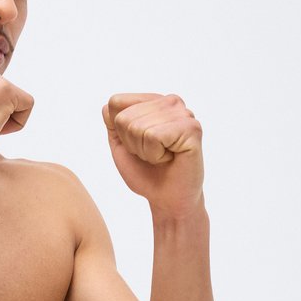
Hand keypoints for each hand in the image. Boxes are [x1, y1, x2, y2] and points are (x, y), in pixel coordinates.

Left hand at [102, 93, 204, 218]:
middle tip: (152, 155)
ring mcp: (183, 113)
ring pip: (138, 127)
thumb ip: (113, 122)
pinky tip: (170, 158)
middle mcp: (171, 102)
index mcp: (154, 101)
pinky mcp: (191, 128)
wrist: (167, 199)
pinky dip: (155, 155)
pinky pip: (154, 136)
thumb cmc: (146, 172)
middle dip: (132, 144)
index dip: (120, 132)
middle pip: (125, 118)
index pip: (116, 103)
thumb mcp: (121, 145)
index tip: (139, 145)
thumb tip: (108, 105)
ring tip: (161, 157)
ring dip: (145, 152)